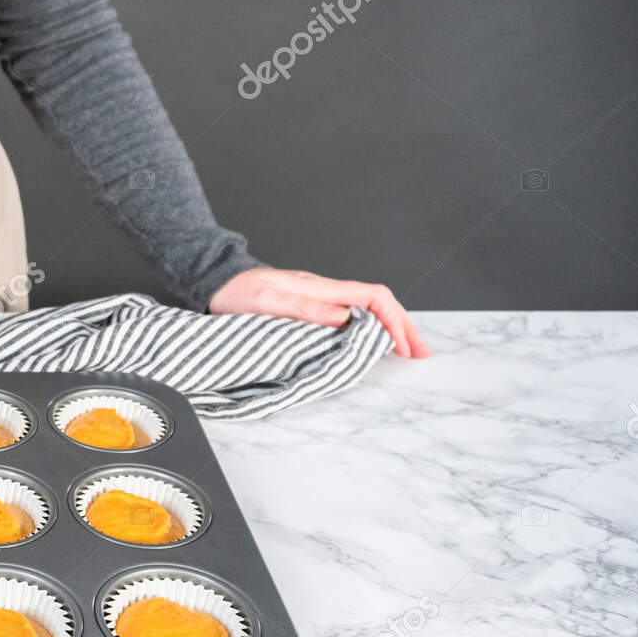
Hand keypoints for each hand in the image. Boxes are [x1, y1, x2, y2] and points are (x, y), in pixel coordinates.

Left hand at [209, 267, 428, 357]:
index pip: (372, 297)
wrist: (217, 283)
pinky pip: (350, 319)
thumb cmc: (238, 293)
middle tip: (421, 353)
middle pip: (377, 304)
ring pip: (367, 312)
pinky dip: (368, 332)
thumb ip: (305, 311)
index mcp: (320, 288)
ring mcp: (318, 300)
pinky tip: (371, 345)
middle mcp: (325, 292)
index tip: (404, 345)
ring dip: (389, 330)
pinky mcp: (309, 309)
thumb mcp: (268, 304)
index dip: (394, 320)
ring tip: (406, 350)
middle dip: (402, 327)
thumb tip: (344, 318)